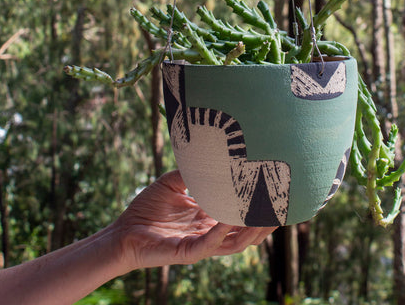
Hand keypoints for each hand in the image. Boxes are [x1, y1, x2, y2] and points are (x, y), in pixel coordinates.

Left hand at [114, 170, 276, 271]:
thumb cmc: (145, 208)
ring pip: (235, 242)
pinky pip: (210, 244)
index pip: (239, 213)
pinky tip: (230, 218)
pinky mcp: (187, 252)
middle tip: (282, 206)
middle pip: (245, 230)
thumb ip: (191, 170)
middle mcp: (209, 231)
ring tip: (267, 215)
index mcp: (208, 217)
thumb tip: (208, 151)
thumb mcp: (172, 181)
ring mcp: (200, 244)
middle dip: (264, 221)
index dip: (257, 205)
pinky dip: (222, 232)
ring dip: (251, 230)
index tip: (275, 190)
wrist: (122, 231)